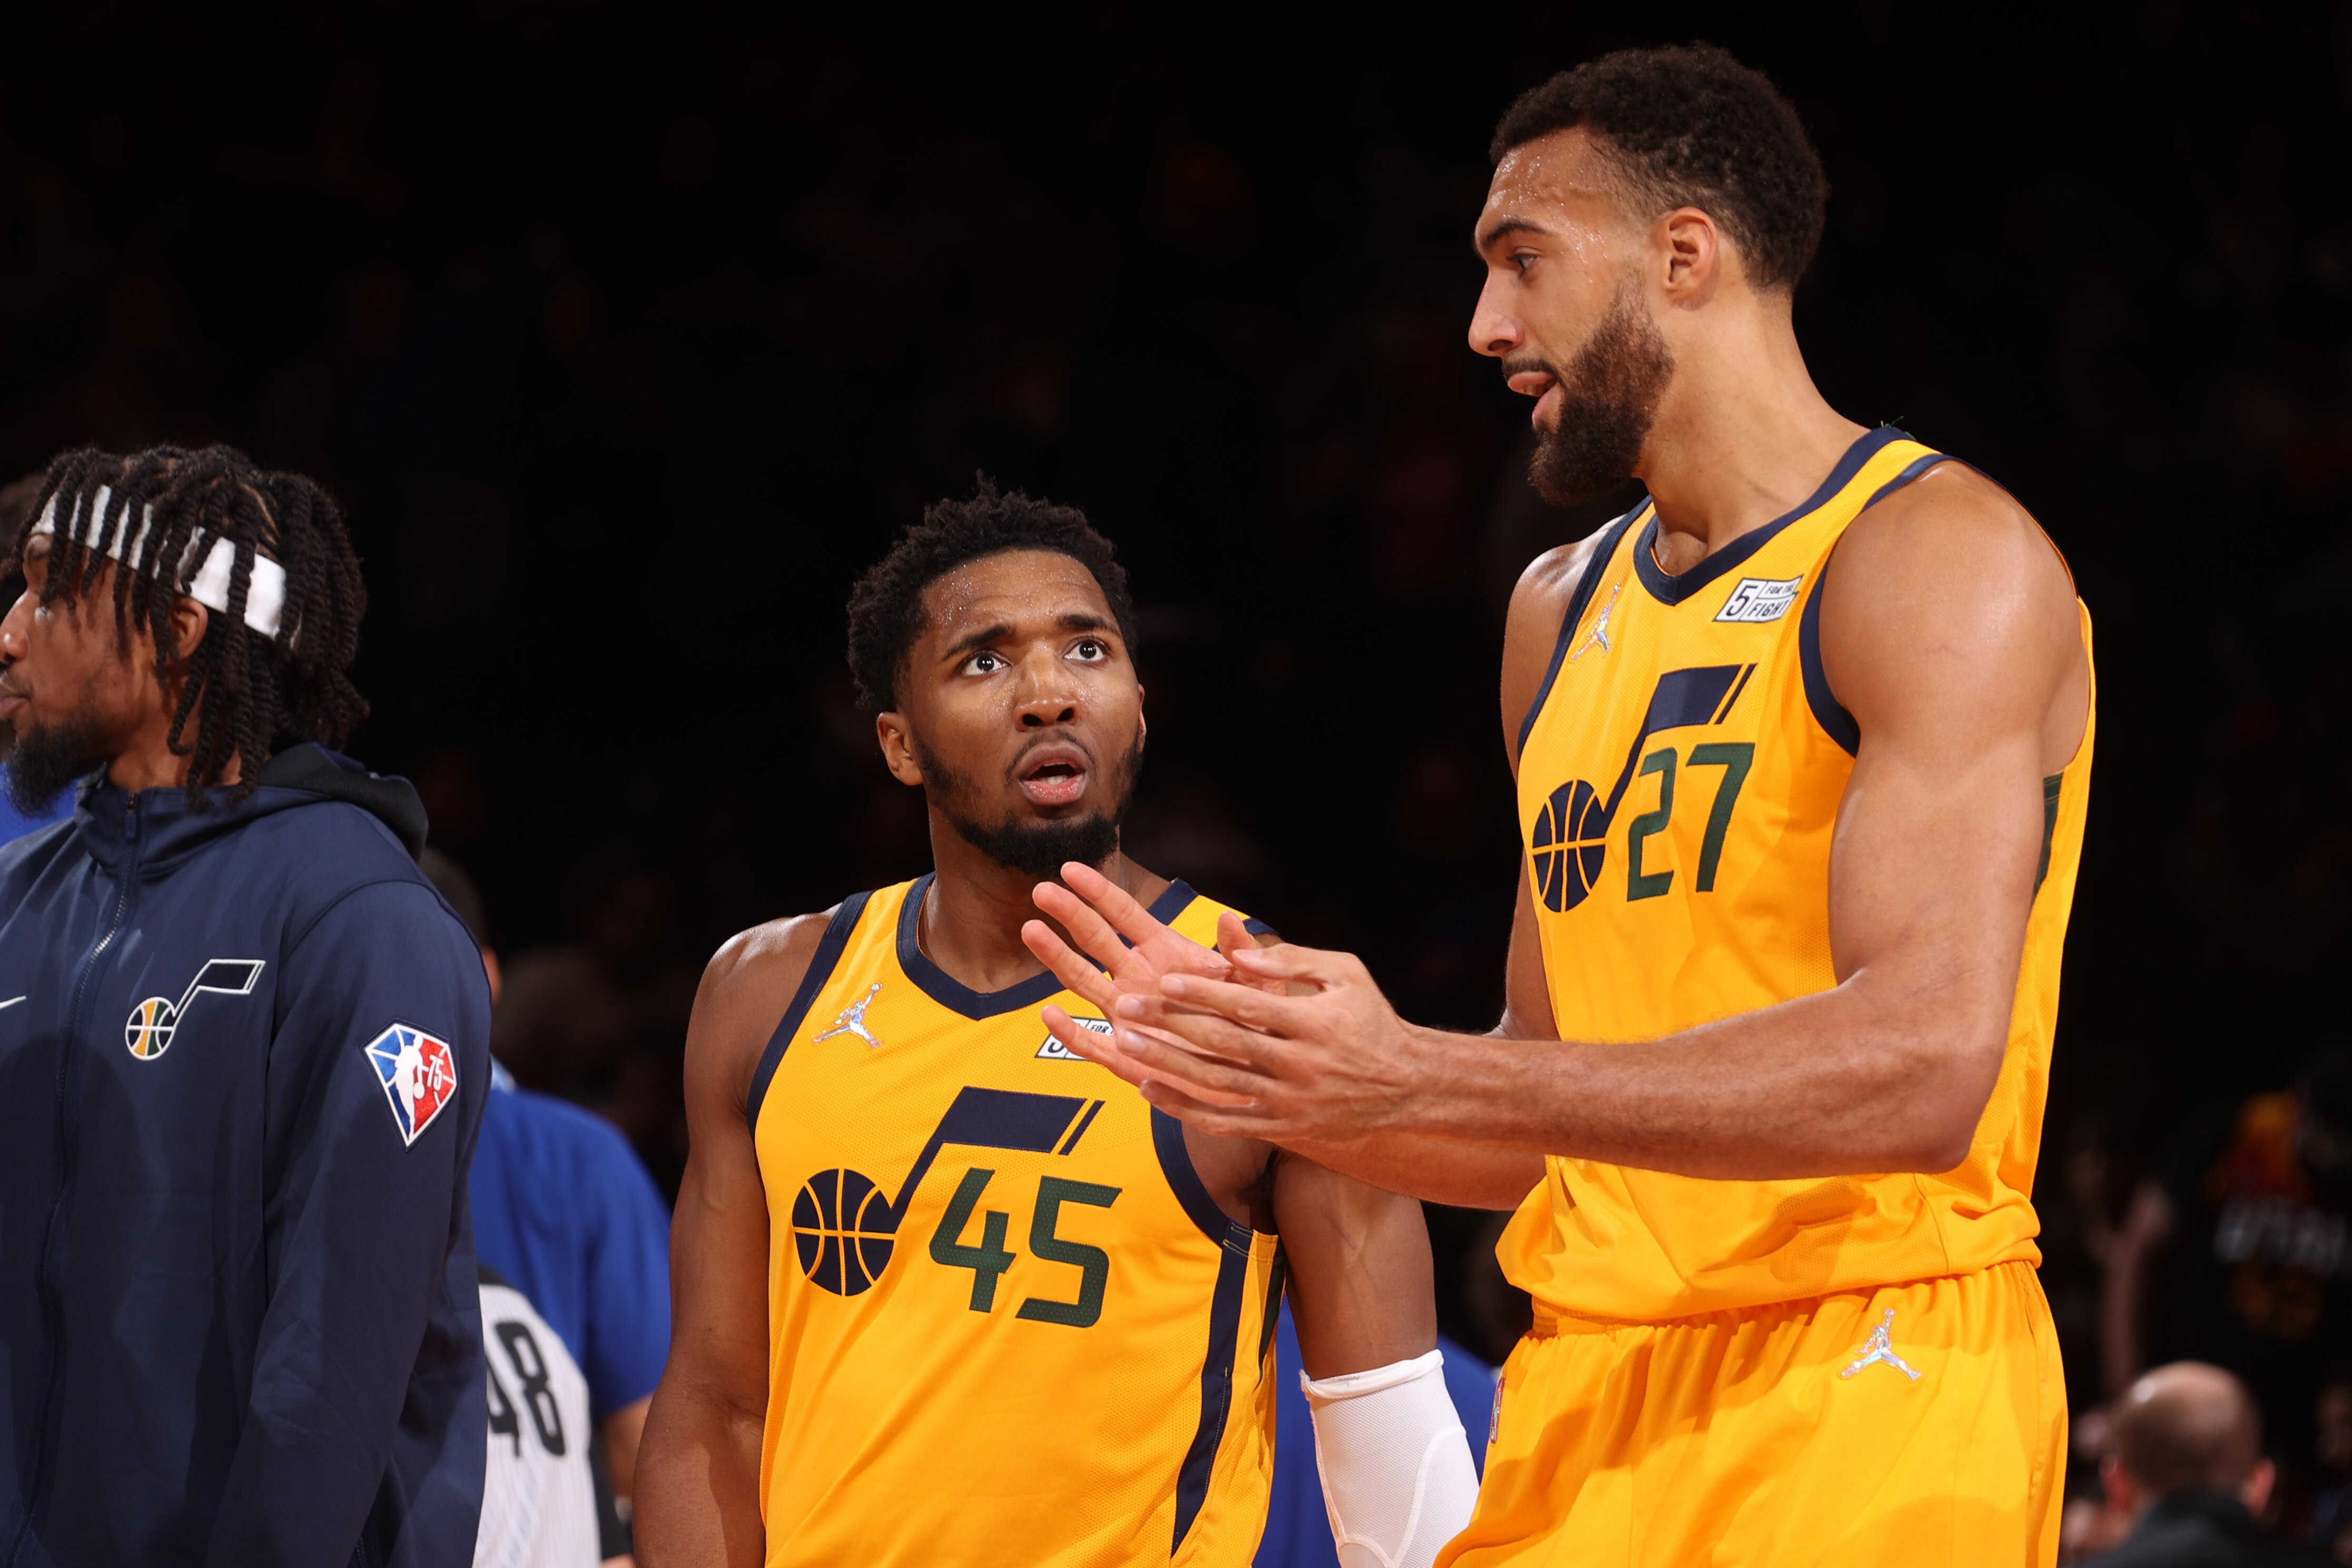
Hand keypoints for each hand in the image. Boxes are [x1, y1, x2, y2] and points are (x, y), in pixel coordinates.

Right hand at [1020, 862, 1274, 1102]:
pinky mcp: (1124, 1055)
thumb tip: (1231, 919)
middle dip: (1069, 914)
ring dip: (1057, 957)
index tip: (1070, 869)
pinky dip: (1070, 1031)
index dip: (1098, 892)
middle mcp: (1137, 979)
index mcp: (1164, 954)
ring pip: (1083, 981)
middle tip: (1042, 891)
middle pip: (1095, 940)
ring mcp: (1126, 1015)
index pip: (1124, 915)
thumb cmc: (1247, 1026)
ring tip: (1031, 930)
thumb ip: (1241, 956)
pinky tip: (1050, 1014)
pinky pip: (1090, 1043)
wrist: (1246, 1079)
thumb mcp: (1252, 987)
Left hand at [1103, 940, 1433, 1142]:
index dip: (1204, 993)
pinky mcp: (1283, 1128)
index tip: (1164, 980)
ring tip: (1125, 1042)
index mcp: (1315, 1023)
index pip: (1248, 1006)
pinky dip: (1184, 1109)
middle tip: (1128, 1005)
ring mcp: (1290, 1102)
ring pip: (1216, 1083)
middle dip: (1171, 1023)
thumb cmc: (1370, 1019)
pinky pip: (1225, 1122)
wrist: (1405, 1086)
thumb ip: (1292, 959)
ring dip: (1167, 1063)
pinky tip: (1150, 1089)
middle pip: (1224, 1043)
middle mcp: (1300, 1065)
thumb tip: (1241, 949)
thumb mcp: (1346, 974)